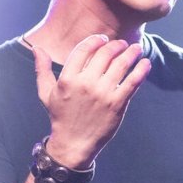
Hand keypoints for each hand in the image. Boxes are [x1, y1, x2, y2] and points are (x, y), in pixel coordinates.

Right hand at [32, 34, 150, 167]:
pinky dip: (141, 69)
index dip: (95, 40)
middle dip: (116, 45)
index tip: (103, 39)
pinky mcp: (117, 104)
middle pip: (105, 54)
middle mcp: (86, 84)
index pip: (84, 49)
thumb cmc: (60, 116)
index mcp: (68, 79)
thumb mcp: (46, 93)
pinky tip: (145, 62)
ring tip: (136, 48)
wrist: (73, 143)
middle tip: (122, 44)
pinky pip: (133, 81)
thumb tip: (37, 48)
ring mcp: (103, 94)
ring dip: (131, 53)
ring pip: (121, 64)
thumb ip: (42, 69)